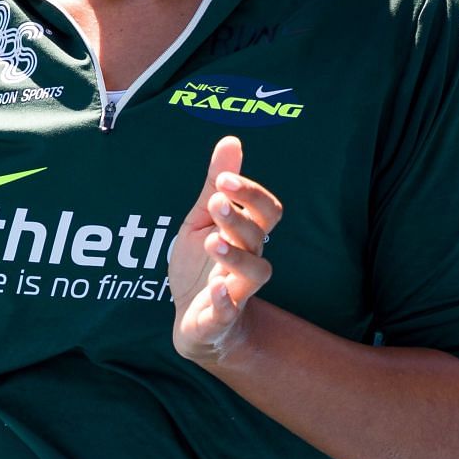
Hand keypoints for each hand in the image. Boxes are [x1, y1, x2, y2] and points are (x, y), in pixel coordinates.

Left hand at [169, 135, 283, 365]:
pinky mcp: (220, 318)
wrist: (192, 318)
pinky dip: (224, 301)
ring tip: (213, 241)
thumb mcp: (201, 220)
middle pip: (259, 237)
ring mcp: (237, 291)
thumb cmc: (201, 263)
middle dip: (239, 218)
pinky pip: (229, 311)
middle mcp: (248, 261)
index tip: (224, 178)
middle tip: (216, 201)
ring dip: (236, 256)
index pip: (266, 212)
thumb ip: (215, 186)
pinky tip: (214, 287)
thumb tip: (231, 140)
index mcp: (245, 235)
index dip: (251, 194)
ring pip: (255, 274)